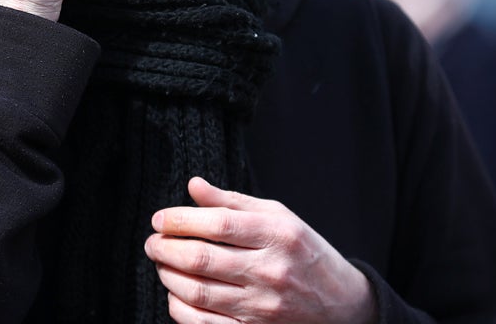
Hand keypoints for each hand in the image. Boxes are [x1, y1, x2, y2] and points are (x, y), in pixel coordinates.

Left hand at [144, 177, 377, 323]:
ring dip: (169, 276)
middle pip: (202, 260)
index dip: (180, 220)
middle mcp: (271, 271)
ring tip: (162, 264)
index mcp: (278, 235)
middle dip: (166, 249)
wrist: (342, 305)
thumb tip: (193, 186)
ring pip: (198, 292)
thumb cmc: (305, 252)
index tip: (160, 218)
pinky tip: (175, 294)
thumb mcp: (278, 216)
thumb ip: (232, 202)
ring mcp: (263, 306)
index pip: (218, 225)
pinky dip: (181, 308)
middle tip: (153, 242)